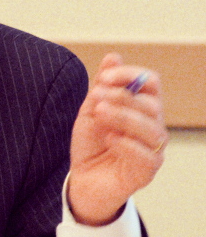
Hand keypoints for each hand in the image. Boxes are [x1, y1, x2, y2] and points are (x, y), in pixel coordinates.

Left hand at [68, 53, 166, 224]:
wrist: (83, 179)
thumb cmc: (91, 143)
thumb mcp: (91, 111)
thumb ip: (102, 87)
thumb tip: (113, 57)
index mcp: (142, 107)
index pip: (151, 83)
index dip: (131, 75)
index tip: (104, 77)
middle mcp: (152, 126)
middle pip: (152, 104)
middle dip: (123, 96)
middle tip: (97, 98)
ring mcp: (152, 149)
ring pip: (152, 128)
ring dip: (123, 116)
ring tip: (99, 113)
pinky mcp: (146, 172)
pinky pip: (147, 156)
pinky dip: (127, 144)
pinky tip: (109, 138)